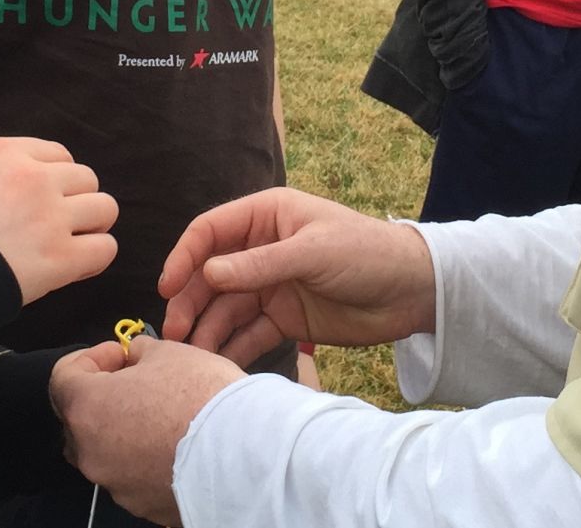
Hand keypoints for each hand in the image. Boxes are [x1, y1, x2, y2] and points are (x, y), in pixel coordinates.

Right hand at [0, 137, 117, 303]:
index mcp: (5, 152)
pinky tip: (75, 268)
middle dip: (76, 203)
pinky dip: (95, 258)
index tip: (46, 203)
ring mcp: (51, 216)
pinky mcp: (61, 257)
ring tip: (70, 246)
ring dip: (92, 227)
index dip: (57, 182)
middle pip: (87, 179)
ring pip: (105, 209)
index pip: (58, 155)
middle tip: (57, 228)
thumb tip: (19, 194)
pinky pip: (105, 248)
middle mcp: (34, 177)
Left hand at [52, 339, 244, 525]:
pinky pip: (131, 476)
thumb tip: (134, 357)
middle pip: (78, 420)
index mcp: (86, 409)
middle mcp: (90, 453)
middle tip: (139, 381)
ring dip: (123, 430)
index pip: (62, 378)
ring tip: (164, 415)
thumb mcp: (170, 352)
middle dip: (103, 397)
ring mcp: (114, 485)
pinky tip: (176, 445)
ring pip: (105, 451)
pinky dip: (144, 459)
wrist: (245, 455)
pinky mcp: (141, 506)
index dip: (92, 358)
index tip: (122, 354)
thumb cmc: (201, 396)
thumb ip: (139, 352)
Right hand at [159, 188, 435, 365]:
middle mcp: (261, 249)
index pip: (210, 232)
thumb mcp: (313, 252)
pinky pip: (248, 332)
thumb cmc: (367, 253)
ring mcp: (270, 285)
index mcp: (266, 216)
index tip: (167, 288)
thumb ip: (259, 265)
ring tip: (192, 355)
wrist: (413, 292)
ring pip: (225, 307)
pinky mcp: (283, 318)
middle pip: (210, 275)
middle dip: (190, 302)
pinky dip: (232, 347)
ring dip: (206, 328)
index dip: (185, 257)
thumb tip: (206, 273)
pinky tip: (218, 365)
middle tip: (175, 334)